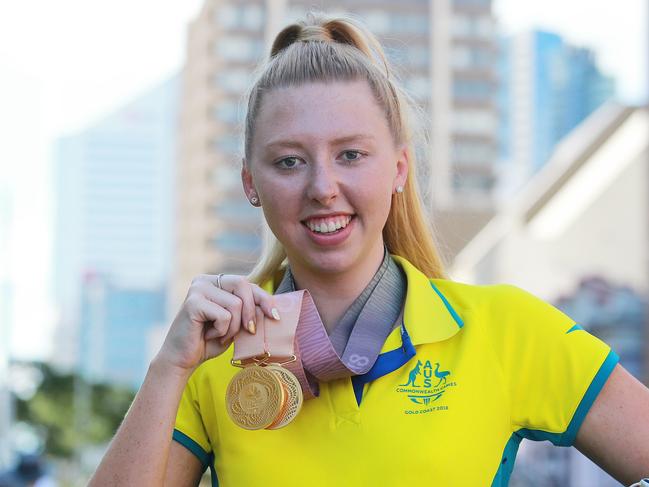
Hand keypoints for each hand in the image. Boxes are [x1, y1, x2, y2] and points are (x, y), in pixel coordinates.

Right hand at [157, 274, 279, 371]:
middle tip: (250, 331)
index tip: (276, 316)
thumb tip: (274, 308)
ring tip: (220, 335)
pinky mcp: (193, 302)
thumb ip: (249, 311)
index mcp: (215, 281)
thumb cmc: (210, 341)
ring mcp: (197, 289)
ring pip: (236, 304)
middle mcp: (205, 280)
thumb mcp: (235, 323)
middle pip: (243, 285)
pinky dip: (222, 331)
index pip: (247, 283)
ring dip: (233, 327)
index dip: (264, 298)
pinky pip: (224, 316)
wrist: (183, 359)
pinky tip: (209, 335)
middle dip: (252, 311)